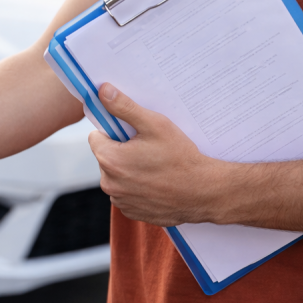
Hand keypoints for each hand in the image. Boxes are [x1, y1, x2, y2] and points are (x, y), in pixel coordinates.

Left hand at [88, 83, 231, 226]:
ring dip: (128, 171)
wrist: (205, 193)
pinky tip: (156, 184)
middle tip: (148, 150)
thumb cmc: (181, 157)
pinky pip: (127, 193)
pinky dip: (137, 188)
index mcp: (108, 159)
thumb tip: (102, 90)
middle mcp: (108, 183)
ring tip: (155, 167)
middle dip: (122, 151)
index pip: (96, 137)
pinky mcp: (131, 212)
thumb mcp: (155, 125)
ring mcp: (120, 200)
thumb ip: (125, 107)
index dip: (114, 132)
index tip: (133, 134)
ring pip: (116, 176)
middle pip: (106, 157)